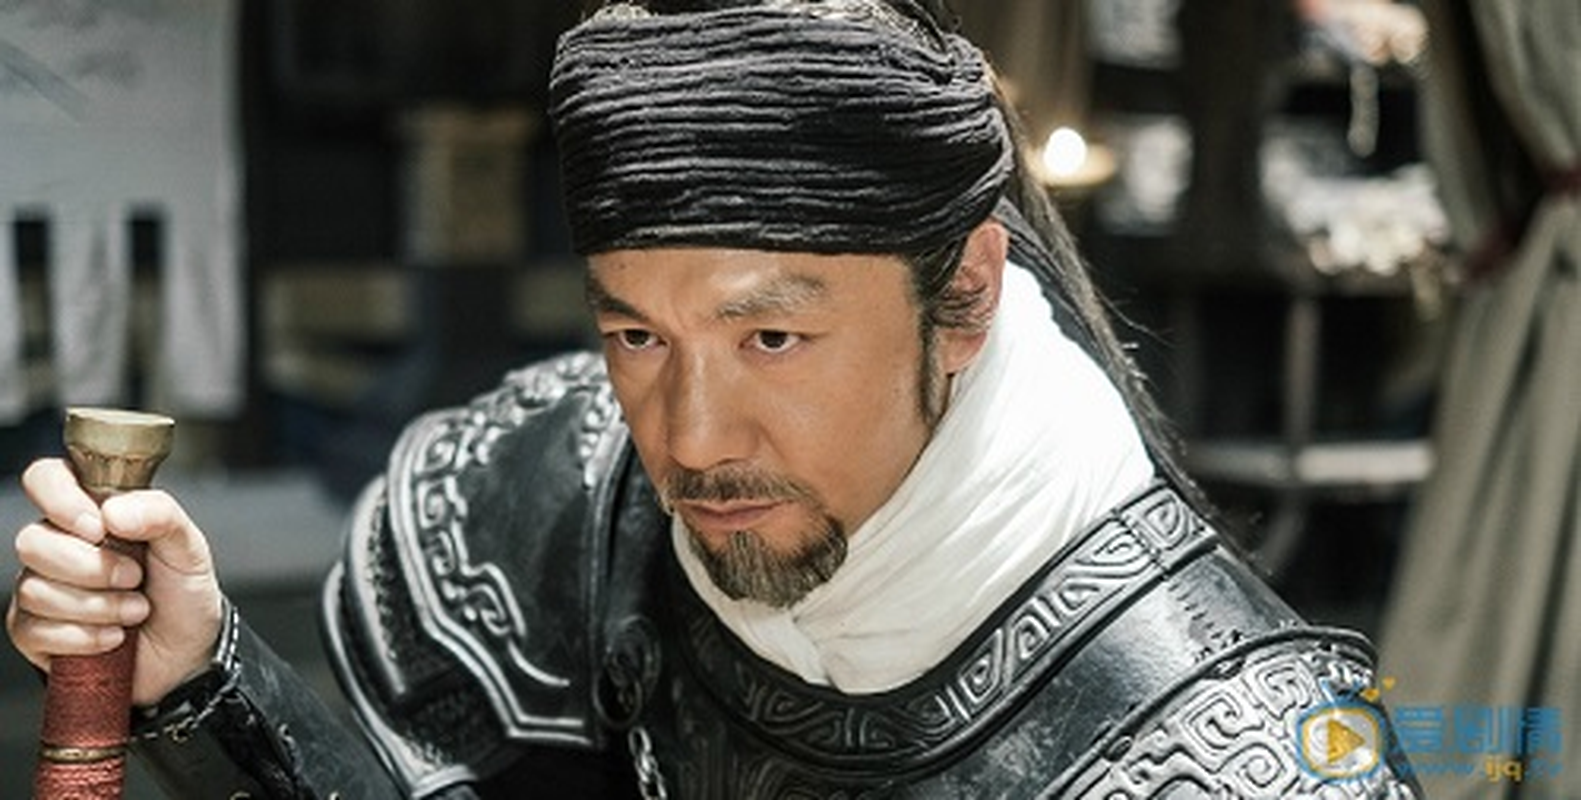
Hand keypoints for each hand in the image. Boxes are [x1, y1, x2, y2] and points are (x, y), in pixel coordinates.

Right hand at [6, 458, 224, 706]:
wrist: (187, 654)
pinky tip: (113, 637)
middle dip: (91, 567)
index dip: (60, 499)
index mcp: (93, 511)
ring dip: (96, 606)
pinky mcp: (35, 632)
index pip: (45, 479)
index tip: (98, 527)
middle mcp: (60, 545)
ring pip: (34, 588)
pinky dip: (83, 637)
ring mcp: (42, 588)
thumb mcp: (189, 548)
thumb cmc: (182, 594)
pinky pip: (33, 629)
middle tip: (134, 578)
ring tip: (135, 610)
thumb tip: (113, 511)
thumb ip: (160, 514)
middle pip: (31, 540)